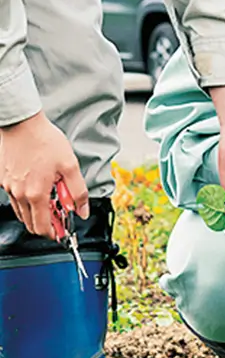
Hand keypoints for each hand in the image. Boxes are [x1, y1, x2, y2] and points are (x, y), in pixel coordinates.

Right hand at [0, 111, 87, 238]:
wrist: (22, 124)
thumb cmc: (44, 141)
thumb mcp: (70, 165)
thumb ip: (78, 191)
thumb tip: (83, 210)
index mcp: (36, 194)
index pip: (41, 228)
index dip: (54, 233)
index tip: (62, 231)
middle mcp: (18, 195)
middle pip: (30, 223)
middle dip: (46, 224)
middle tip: (59, 216)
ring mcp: (8, 188)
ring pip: (21, 212)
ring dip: (36, 212)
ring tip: (50, 200)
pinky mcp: (3, 180)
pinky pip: (14, 198)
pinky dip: (25, 200)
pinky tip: (36, 187)